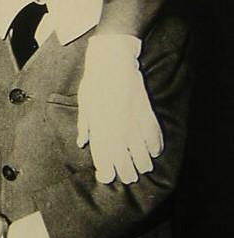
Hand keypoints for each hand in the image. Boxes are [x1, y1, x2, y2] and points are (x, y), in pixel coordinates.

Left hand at [77, 34, 163, 184]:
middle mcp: (112, 120)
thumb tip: (82, 142)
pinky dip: (154, 143)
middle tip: (129, 178)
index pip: (101, 148)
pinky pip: (150, 129)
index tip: (106, 177)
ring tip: (143, 169)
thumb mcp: (84, 102)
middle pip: (120, 151)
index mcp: (96, 119)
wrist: (111, 58)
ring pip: (137, 144)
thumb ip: (84, 124)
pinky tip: (155, 153)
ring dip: (141, 160)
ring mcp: (129, 114)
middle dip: (125, 168)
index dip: (104, 165)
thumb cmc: (94, 81)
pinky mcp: (142, 106)